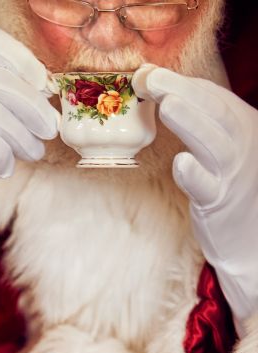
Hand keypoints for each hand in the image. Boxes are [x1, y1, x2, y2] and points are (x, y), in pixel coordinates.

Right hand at [0, 27, 59, 293]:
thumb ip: (9, 93)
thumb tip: (49, 96)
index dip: (24, 60)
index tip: (43, 86)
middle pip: (4, 85)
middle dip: (34, 110)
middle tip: (50, 132)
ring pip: (0, 118)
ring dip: (24, 140)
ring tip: (33, 154)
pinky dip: (3, 159)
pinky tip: (3, 169)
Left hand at [133, 64, 257, 336]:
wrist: (249, 236)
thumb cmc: (227, 184)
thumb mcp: (218, 144)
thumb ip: (193, 118)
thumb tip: (152, 83)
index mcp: (241, 125)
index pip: (212, 97)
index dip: (181, 82)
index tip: (148, 73)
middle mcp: (242, 144)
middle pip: (215, 112)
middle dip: (184, 91)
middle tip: (151, 79)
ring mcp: (232, 174)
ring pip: (214, 144)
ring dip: (191, 122)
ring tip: (168, 104)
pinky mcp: (219, 203)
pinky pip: (207, 187)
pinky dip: (194, 174)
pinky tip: (180, 163)